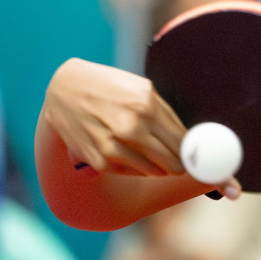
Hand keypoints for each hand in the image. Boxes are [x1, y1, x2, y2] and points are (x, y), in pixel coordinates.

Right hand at [42, 58, 186, 177]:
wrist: (64, 89)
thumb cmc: (109, 86)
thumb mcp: (143, 89)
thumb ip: (167, 116)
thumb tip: (189, 142)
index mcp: (146, 107)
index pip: (183, 143)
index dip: (192, 152)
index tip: (195, 154)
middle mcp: (130, 129)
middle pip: (172, 162)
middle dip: (180, 163)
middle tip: (181, 160)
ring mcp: (113, 147)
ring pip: (154, 172)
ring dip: (160, 166)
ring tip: (156, 155)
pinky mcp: (99, 161)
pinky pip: (131, 173)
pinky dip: (137, 167)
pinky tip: (132, 154)